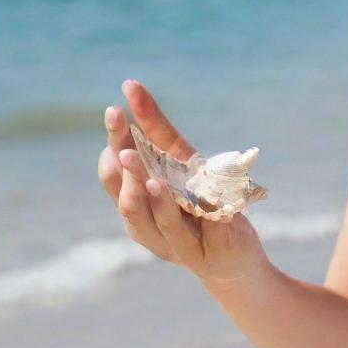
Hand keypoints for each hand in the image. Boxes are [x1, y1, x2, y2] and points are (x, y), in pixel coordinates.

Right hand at [97, 79, 270, 284]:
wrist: (234, 259)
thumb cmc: (204, 207)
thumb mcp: (184, 164)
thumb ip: (159, 131)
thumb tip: (132, 88)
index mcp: (135, 200)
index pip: (113, 167)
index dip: (113, 137)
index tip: (116, 107)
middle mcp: (141, 223)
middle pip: (119, 187)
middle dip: (117, 151)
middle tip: (115, 118)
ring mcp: (163, 241)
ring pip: (138, 212)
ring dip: (133, 180)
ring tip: (129, 154)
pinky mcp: (191, 253)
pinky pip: (172, 229)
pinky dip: (162, 207)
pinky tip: (159, 186)